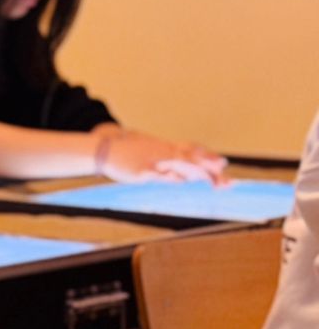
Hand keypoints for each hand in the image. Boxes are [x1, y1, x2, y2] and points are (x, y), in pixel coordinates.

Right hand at [98, 132, 228, 186]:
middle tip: (226, 180)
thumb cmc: (126, 150)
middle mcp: (163, 152)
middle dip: (210, 169)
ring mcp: (152, 161)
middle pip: (192, 159)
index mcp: (166, 147)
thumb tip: (181, 175)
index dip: (209, 157)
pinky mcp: (140, 171)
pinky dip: (169, 177)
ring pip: (179, 164)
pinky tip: (181, 182)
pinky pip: (158, 175)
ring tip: (210, 180)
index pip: (193, 150)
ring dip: (196, 172)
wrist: (103, 148)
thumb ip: (166, 161)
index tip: (224, 165)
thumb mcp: (148, 150)